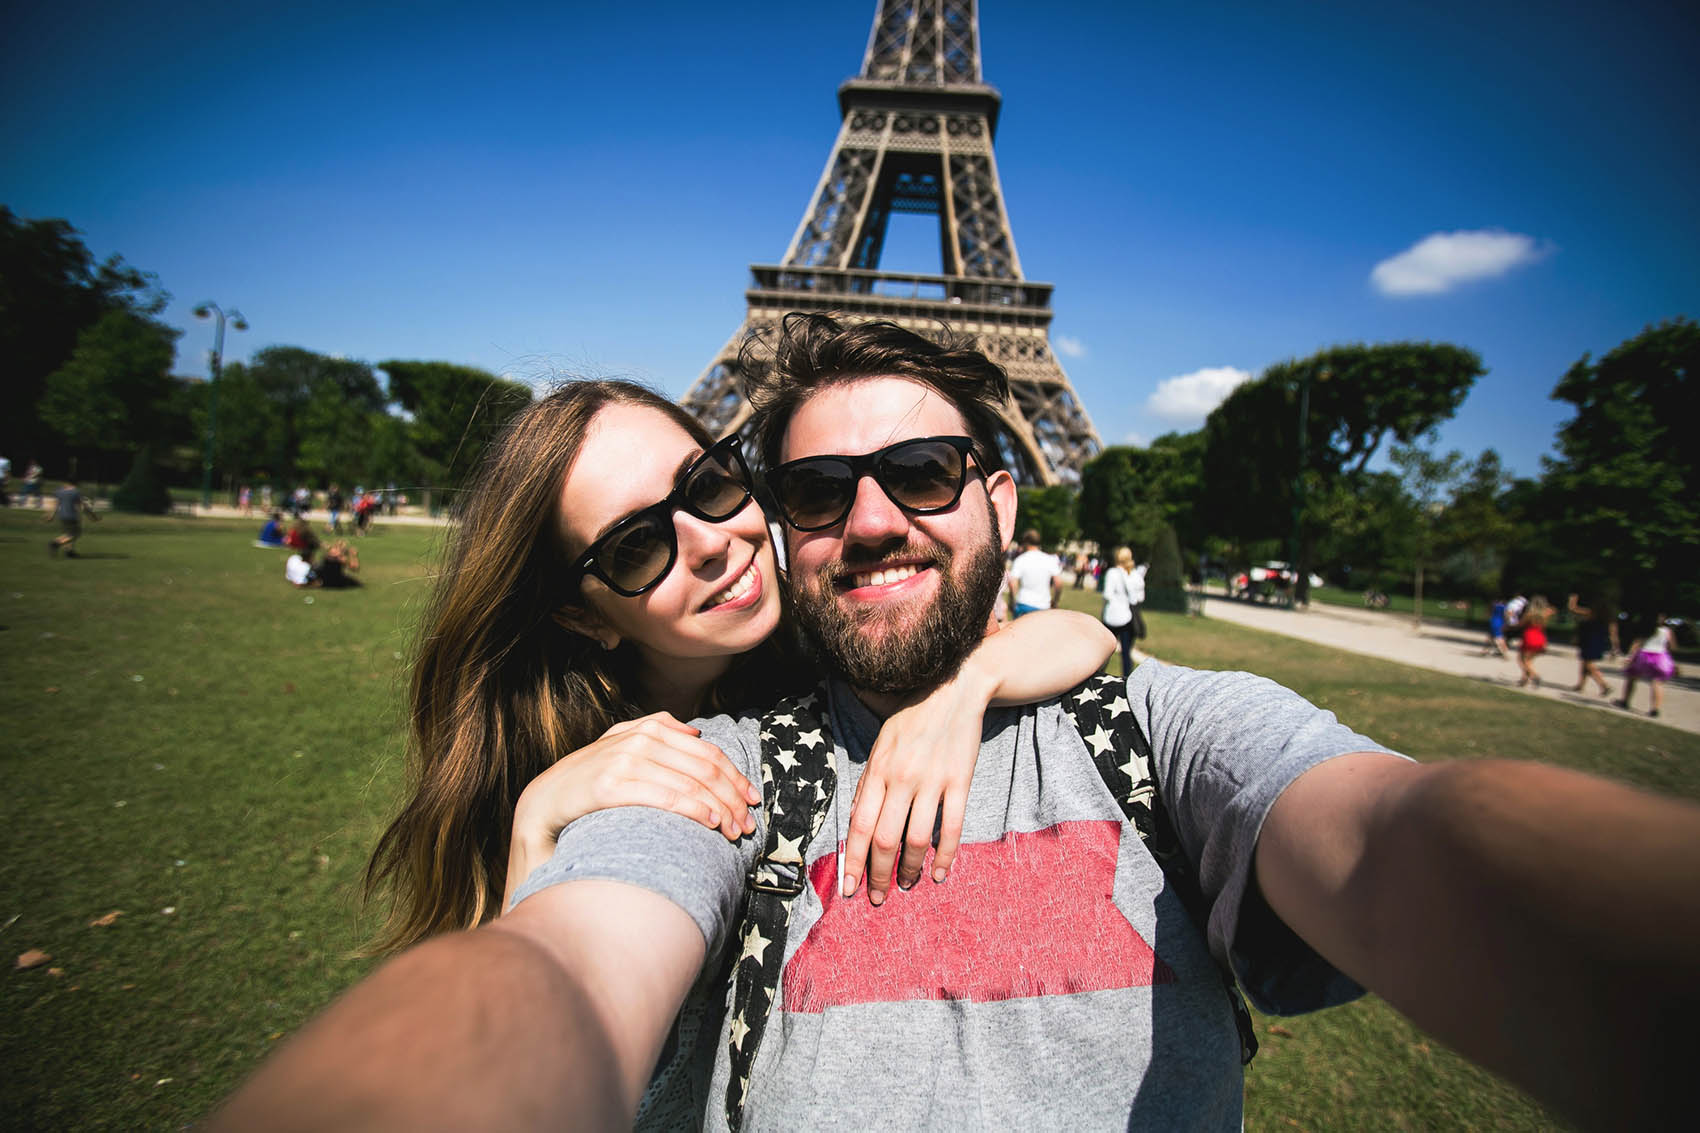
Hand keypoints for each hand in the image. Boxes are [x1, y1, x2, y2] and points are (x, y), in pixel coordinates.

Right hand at [503, 713, 760, 910]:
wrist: (542, 804)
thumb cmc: (589, 783)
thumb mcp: (620, 748)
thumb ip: (655, 731)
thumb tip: (695, 730)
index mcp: (647, 728)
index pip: (706, 751)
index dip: (734, 775)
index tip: (752, 799)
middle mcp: (638, 739)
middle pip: (704, 767)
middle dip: (732, 796)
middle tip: (749, 823)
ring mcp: (623, 760)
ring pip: (691, 783)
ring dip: (720, 809)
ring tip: (735, 831)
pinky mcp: (611, 785)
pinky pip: (667, 797)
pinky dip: (695, 811)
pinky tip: (711, 824)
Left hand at [842, 672, 987, 904]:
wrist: (955, 689)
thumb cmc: (911, 718)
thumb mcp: (880, 745)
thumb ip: (869, 783)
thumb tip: (857, 820)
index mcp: (878, 769)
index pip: (858, 825)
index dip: (852, 860)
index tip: (849, 888)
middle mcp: (902, 778)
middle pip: (884, 839)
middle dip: (878, 875)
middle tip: (877, 897)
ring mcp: (933, 781)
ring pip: (916, 839)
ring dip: (910, 870)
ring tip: (907, 885)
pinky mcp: (960, 782)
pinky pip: (951, 828)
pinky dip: (945, 856)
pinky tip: (939, 874)